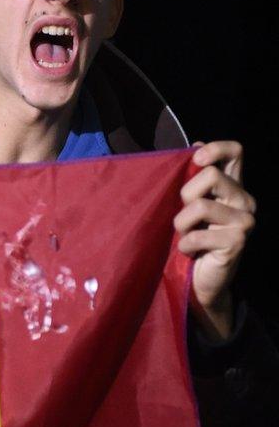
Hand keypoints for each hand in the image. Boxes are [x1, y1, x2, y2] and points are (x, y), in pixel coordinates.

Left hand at [174, 141, 255, 341]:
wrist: (199, 281)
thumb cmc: (190, 239)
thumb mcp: (188, 205)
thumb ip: (192, 179)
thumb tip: (194, 145)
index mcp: (233, 187)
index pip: (236, 152)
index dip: (216, 148)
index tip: (197, 158)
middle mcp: (244, 200)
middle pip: (211, 174)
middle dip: (186, 194)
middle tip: (184, 217)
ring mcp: (244, 221)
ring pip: (200, 204)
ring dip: (181, 224)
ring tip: (185, 236)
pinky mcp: (237, 241)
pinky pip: (197, 234)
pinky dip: (185, 244)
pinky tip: (190, 252)